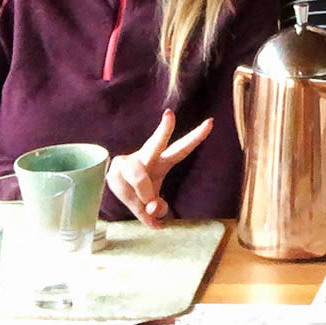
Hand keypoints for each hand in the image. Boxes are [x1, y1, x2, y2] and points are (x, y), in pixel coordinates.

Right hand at [105, 109, 212, 227]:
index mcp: (163, 161)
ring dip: (144, 194)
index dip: (196, 136)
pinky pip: (127, 192)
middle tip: (170, 115)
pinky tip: (133, 205)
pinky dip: (133, 206)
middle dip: (163, 130)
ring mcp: (129, 162)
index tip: (211, 122)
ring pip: (138, 175)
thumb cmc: (143, 192)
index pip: (181, 148)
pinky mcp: (114, 172)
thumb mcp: (154, 203)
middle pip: (156, 143)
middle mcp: (147, 156)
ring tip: (147, 207)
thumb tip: (152, 209)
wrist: (118, 190)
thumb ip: (158, 208)